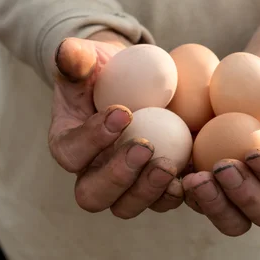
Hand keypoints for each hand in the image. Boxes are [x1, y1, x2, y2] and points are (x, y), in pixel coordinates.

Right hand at [48, 30, 183, 217]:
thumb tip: (66, 52)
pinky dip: (176, 193)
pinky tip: (192, 174)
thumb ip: (75, 58)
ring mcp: (124, 185)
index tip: (122, 113)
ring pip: (127, 206)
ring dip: (148, 190)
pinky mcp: (153, 186)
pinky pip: (161, 201)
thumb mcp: (87, 59)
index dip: (93, 139)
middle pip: (93, 194)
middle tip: (144, 147)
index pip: (71, 152)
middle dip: (118, 176)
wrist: (134, 82)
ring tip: (169, 165)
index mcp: (69, 144)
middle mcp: (91, 173)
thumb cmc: (104, 71)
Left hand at [182, 60, 259, 235]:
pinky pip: (196, 205)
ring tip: (193, 178)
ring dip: (212, 204)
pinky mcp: (206, 191)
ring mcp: (234, 195)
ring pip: (231, 219)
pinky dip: (183, 197)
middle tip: (222, 168)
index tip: (253, 153)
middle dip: (244, 196)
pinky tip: (169, 175)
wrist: (239, 94)